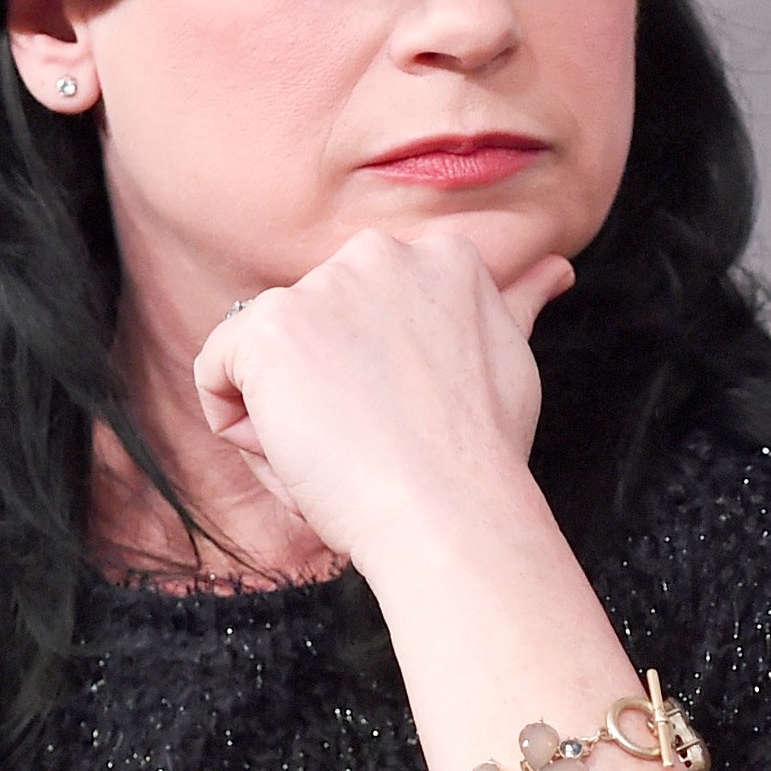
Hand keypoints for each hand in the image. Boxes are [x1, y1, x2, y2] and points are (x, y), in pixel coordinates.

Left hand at [189, 229, 577, 575]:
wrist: (452, 517)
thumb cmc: (482, 457)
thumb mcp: (510, 360)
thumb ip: (515, 303)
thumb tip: (556, 268)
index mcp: (442, 254)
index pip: (363, 311)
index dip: (376, 377)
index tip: (412, 416)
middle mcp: (380, 254)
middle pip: (313, 327)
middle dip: (327, 388)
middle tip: (377, 439)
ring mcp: (320, 288)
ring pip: (265, 356)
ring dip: (286, 412)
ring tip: (343, 451)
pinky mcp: (268, 329)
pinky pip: (215, 372)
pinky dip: (238, 425)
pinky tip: (298, 449)